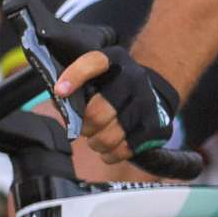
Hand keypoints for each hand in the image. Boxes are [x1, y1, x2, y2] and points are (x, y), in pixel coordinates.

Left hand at [52, 47, 178, 164]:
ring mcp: (148, 104)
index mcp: (115, 61)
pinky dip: (110, 154)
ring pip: (110, 136)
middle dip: (85, 126)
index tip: (60, 92)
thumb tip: (62, 106)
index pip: (93, 64)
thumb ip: (76, 85)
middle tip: (85, 127)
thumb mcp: (96, 74)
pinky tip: (107, 150)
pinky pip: (125, 149)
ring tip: (96, 139)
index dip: (74, 77)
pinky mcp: (157, 127)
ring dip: (96, 142)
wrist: (154, 92)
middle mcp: (134, 80)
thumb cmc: (114, 86)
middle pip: (97, 112)